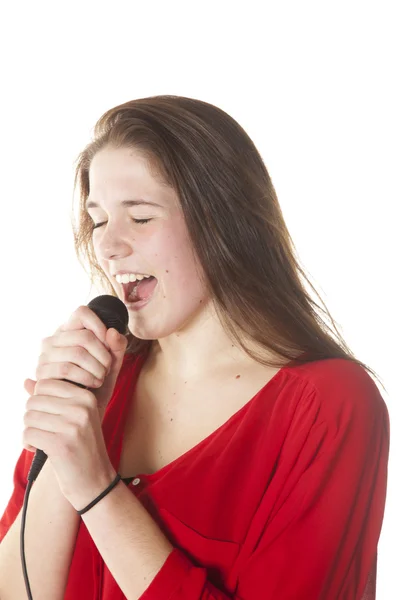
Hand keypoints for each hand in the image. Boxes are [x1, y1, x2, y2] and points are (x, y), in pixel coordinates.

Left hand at [22, 305, 127, 508]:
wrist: (91, 480)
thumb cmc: (85, 441)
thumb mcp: (85, 408)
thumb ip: (67, 385)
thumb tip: (35, 370)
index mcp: (89, 391)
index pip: (49, 379)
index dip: (43, 394)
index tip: (52, 407)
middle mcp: (84, 402)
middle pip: (37, 395)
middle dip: (37, 412)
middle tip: (52, 427)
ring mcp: (75, 421)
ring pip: (30, 412)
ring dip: (33, 427)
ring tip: (51, 438)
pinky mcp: (65, 440)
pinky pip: (29, 431)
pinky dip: (31, 441)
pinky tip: (46, 449)